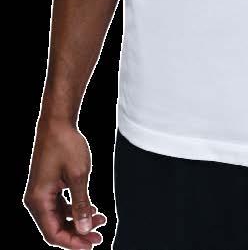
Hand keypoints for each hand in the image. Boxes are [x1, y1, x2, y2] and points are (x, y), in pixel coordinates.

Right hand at [23, 117, 106, 247]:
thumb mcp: (78, 176)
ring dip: (78, 221)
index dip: (73, 242)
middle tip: (98, 236)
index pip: (53, 233)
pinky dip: (74, 210)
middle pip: (55, 228)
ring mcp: (40, 192)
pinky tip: (90, 209)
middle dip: (78, 233)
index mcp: (39, 200)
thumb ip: (81, 205)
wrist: (58, 122)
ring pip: (58, 218)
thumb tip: (84, 230)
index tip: (91, 244)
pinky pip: (59, 206)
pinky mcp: (47, 186)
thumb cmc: (66, 144)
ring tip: (99, 220)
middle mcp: (36, 199)